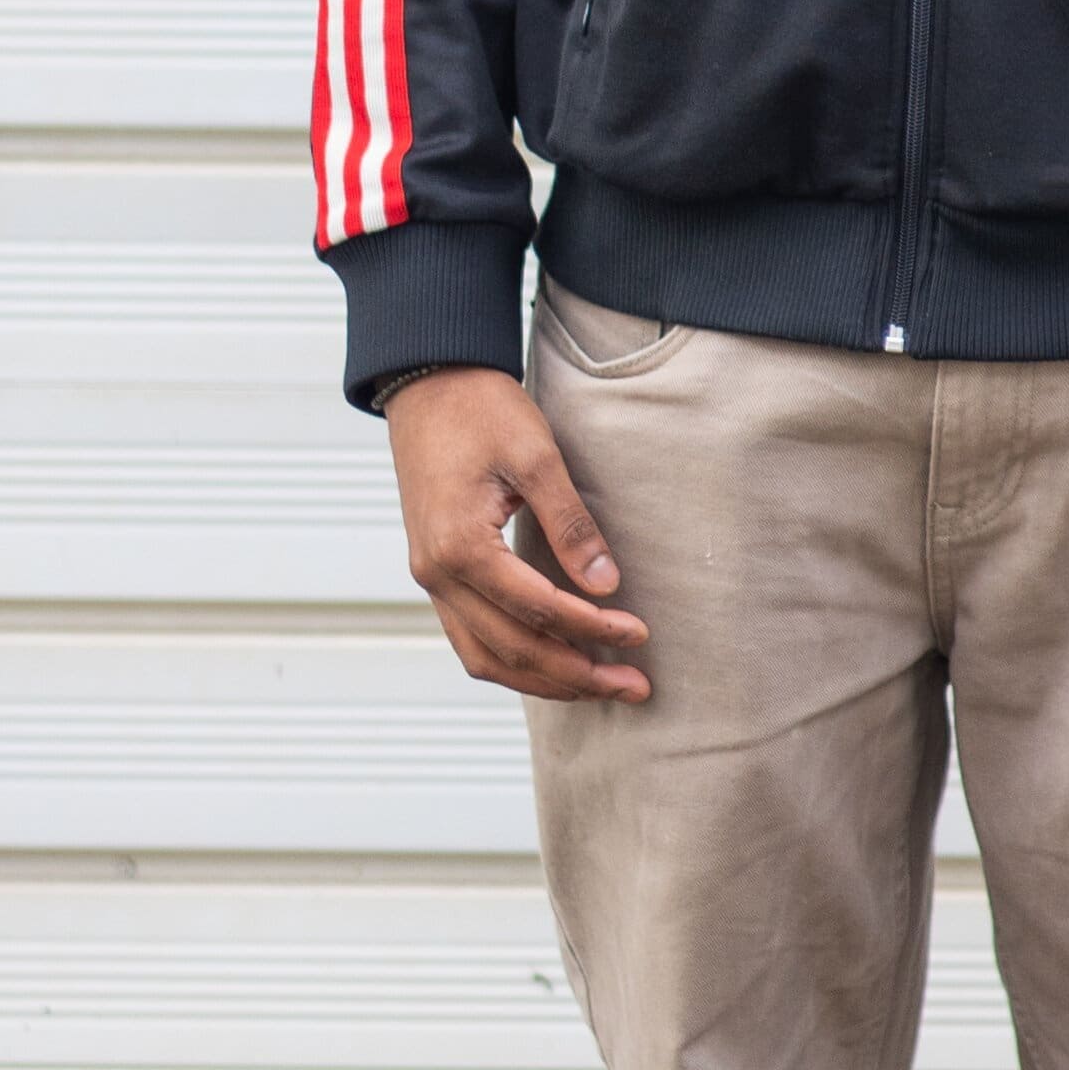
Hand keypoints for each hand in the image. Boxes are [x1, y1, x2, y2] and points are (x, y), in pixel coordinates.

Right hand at [390, 368, 651, 703]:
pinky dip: (513, 660)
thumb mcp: (537, 456)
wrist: (428, 383)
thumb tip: (606, 585)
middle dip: (576, 674)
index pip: (538, 609)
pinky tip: (555, 662)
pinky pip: (471, 638)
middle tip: (633, 686)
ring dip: (544, 680)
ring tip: (599, 686)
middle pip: (511, 649)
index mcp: (460, 546)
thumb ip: (571, 524)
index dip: (593, 628)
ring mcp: (430, 578)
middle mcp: (436, 574)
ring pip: (486, 657)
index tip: (640, 634)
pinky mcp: (435, 573)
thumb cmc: (482, 409)